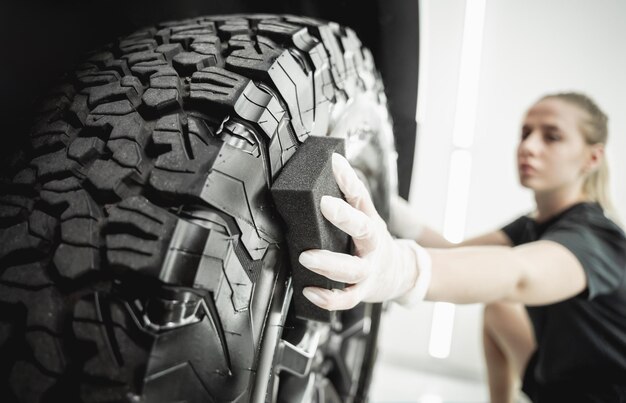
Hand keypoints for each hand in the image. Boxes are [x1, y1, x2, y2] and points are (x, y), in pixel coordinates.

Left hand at [298, 153, 424, 310]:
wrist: (400, 275)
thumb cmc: (375, 243)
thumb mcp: (368, 216)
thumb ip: (351, 194)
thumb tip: (334, 163)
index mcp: (371, 224)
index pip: (361, 196)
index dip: (349, 179)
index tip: (335, 163)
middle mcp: (371, 247)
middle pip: (364, 230)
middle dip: (346, 217)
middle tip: (324, 205)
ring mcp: (367, 271)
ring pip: (352, 270)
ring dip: (329, 264)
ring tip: (307, 258)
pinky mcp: (360, 292)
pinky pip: (345, 299)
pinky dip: (329, 298)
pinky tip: (311, 292)